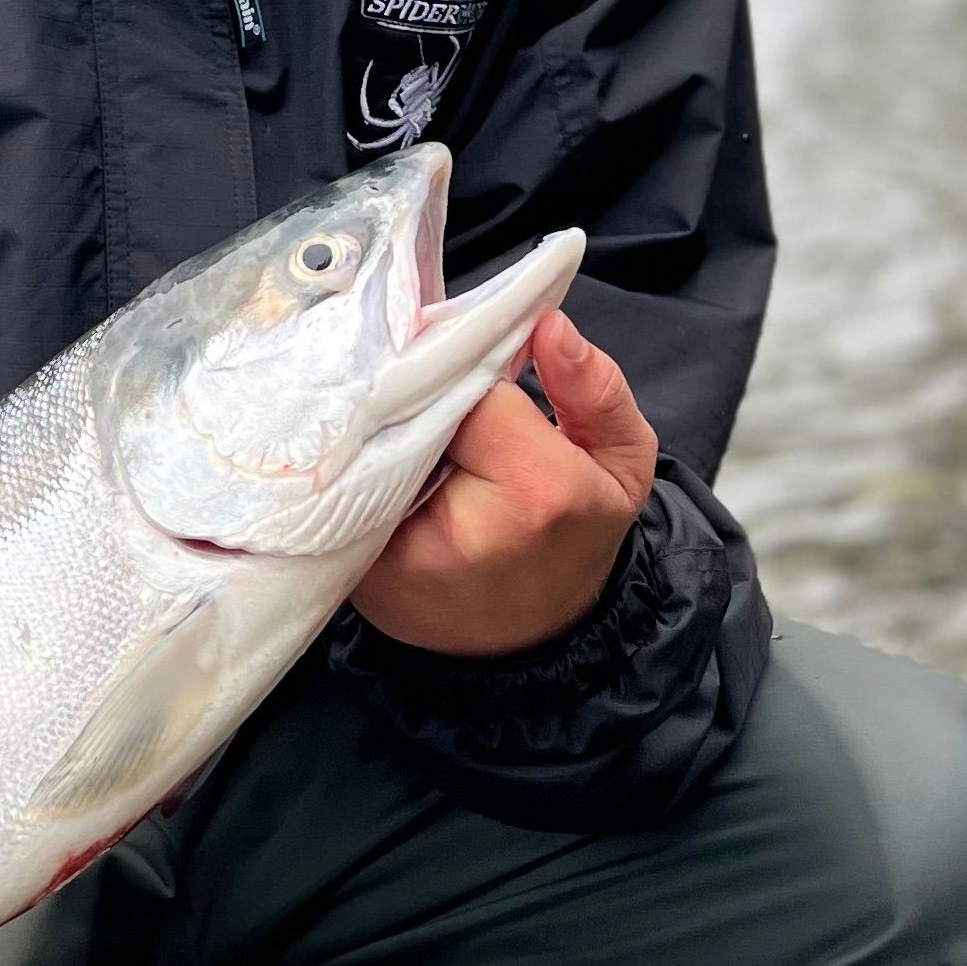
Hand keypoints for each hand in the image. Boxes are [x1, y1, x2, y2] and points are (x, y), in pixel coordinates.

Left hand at [351, 305, 658, 660]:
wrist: (528, 641)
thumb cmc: (575, 538)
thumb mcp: (620, 463)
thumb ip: (595, 389)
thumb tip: (548, 323)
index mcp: (536, 489)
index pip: (474, 384)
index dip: (472, 369)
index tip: (481, 377)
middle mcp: (460, 525)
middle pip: (414, 410)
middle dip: (424, 396)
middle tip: (444, 406)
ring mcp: (396, 556)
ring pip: (372, 445)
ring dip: (387, 430)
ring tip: (417, 442)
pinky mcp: (354, 572)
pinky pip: (346, 487)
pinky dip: (361, 469)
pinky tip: (385, 473)